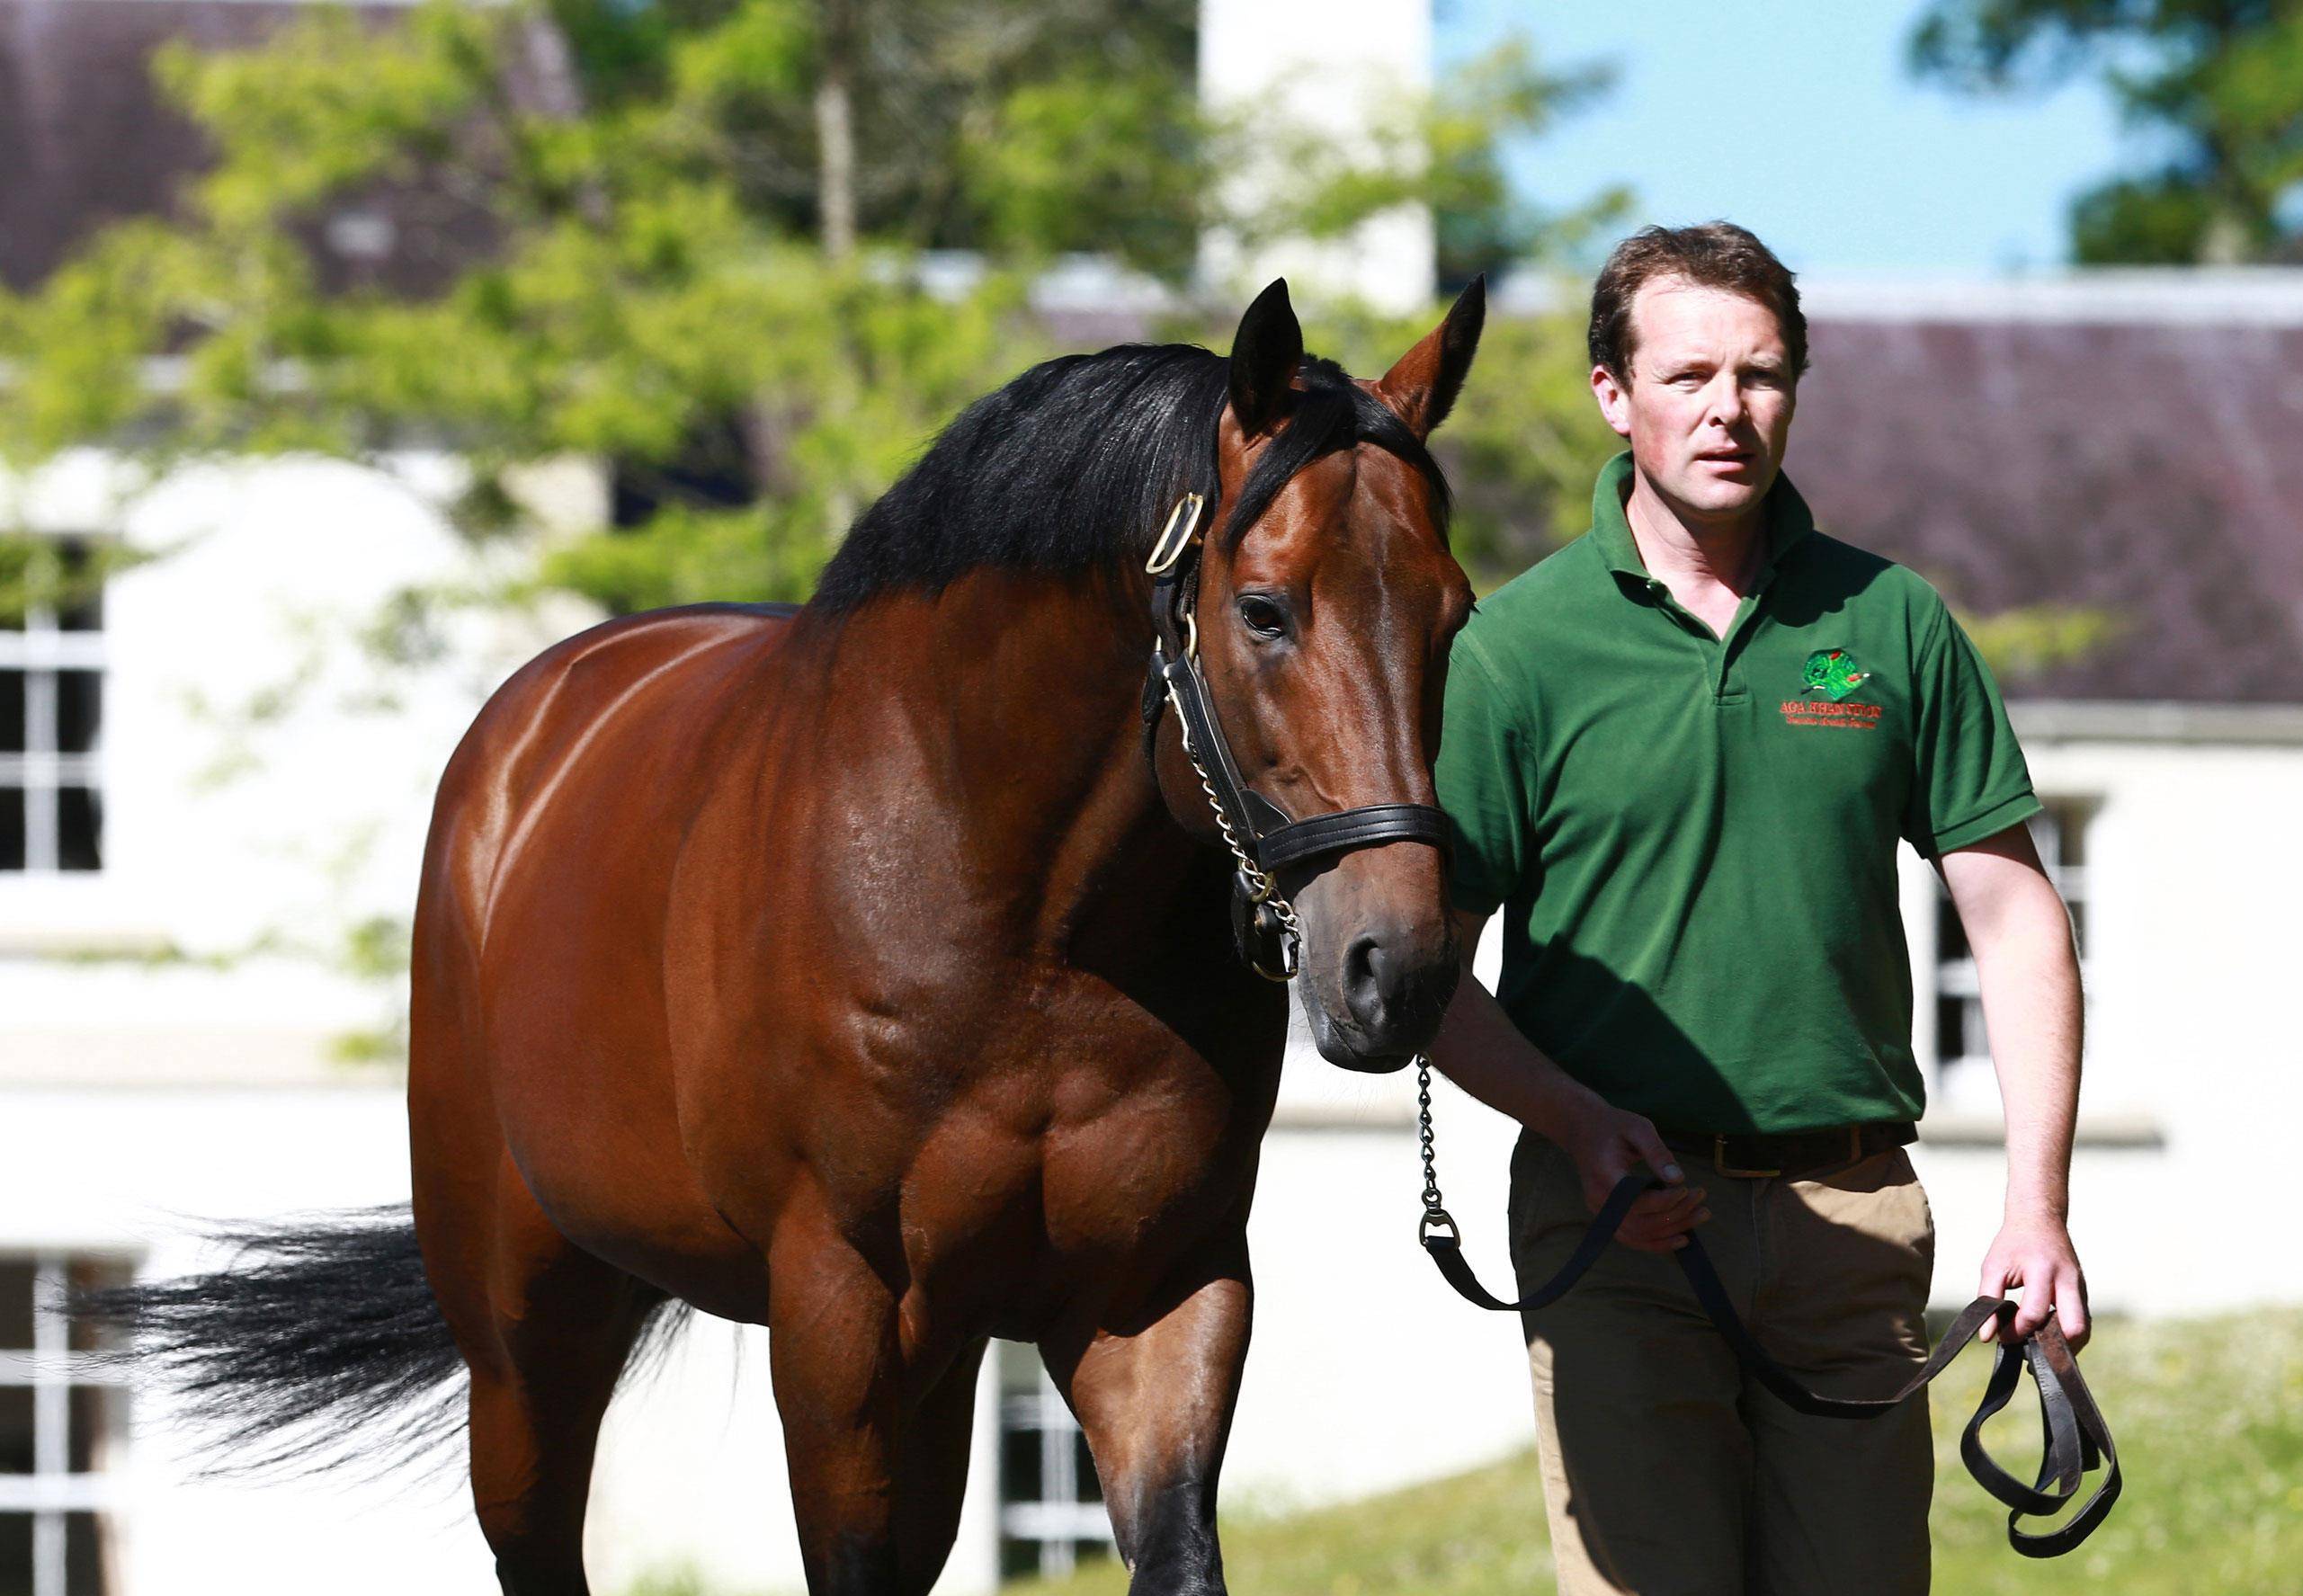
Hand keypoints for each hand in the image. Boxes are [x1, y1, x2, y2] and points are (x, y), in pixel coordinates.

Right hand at [1555, 1094, 1706, 1253]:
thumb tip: (1678, 1178)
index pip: (1636, 1201)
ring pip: (1639, 1235)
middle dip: (1676, 1215)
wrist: (1582, 1129)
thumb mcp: (1637, 1128)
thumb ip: (1657, 1152)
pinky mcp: (1607, 1217)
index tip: (1687, 1188)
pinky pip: (1632, 1238)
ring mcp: (1600, 1212)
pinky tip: (1681, 1237)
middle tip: (1700, 1197)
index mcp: (1603, 1176)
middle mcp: (1598, 1200)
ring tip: (1701, 1215)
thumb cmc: (1612, 1125)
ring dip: (1673, 1230)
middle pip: (1641, 1223)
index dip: (1665, 1200)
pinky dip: (1657, 1243)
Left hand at [1977, 1213, 2089, 1348]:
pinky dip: (2067, 1336)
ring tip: (2038, 1348)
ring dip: (2063, 1346)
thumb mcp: (1993, 1266)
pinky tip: (2047, 1338)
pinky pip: (2082, 1322)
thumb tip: (1987, 1337)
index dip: (2016, 1331)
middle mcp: (2068, 1280)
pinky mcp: (2083, 1293)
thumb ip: (1987, 1300)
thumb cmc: (2013, 1244)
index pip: (2034, 1313)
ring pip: (2083, 1329)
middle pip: (2074, 1328)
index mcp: (2043, 1270)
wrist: (2040, 1219)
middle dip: (2054, 1348)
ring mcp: (2080, 1287)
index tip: (2003, 1337)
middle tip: (2031, 1351)